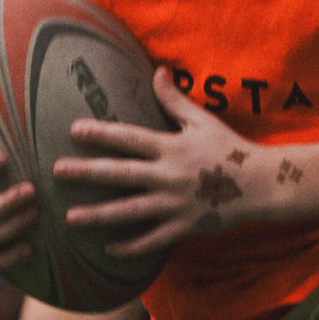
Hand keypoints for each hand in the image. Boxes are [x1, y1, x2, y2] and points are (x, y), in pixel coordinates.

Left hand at [53, 68, 258, 257]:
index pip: (129, 138)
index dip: (101, 133)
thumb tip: (157, 70)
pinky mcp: (184, 227)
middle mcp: (168, 176)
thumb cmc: (229, 148)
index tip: (74, 130)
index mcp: (170, 147)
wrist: (262, 184)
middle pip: (121, 174)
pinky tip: (106, 248)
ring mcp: (175, 205)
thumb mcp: (202, 120)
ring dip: (98, 214)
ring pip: (129, 211)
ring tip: (70, 217)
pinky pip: (151, 240)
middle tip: (56, 171)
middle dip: (87, 172)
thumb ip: (174, 99)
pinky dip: (129, 247)